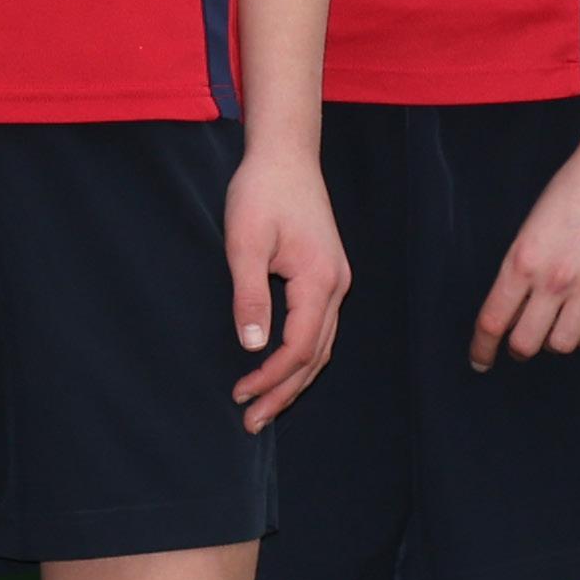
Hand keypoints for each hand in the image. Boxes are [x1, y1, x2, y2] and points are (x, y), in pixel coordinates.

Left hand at [225, 144, 349, 429]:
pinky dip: (301, 355)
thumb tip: (252, 346)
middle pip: (316, 356)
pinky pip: (319, 328)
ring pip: (322, 345)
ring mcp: (337, 281)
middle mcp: (337, 286)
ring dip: (294, 379)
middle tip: (253, 423)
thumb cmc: (260, 192)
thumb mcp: (244, 243)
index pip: (300, 347)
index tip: (242, 396)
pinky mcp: (328, 275)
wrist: (285, 156)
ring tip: (264, 407)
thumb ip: (249, 296)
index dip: (272, 378)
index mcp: (320, 280)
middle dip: (284, 392)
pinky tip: (280, 368)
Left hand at [474, 103, 579, 368]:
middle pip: (525, 342)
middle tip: (520, 346)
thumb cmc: (571, 188)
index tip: (479, 361)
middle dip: (517, 350)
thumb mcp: (531, 226)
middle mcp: (554, 278)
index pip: (492, 320)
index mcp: (522, 260)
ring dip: (555, 342)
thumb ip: (521, 267)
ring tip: (557, 329)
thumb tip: (512, 307)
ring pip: (563, 344)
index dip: (481, 348)